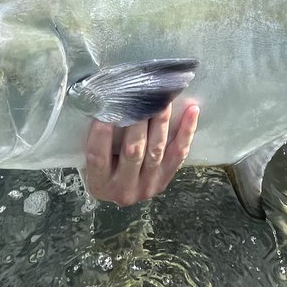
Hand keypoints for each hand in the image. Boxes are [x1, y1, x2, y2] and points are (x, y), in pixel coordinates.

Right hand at [84, 101, 199, 205]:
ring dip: (160, 121)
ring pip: (156, 150)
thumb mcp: (93, 160)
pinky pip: (178, 154)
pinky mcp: (166, 179)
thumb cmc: (102, 168)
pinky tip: (192, 111)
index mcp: (100, 183)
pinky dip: (186, 131)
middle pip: (133, 151)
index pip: (98, 156)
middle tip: (140, 95)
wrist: (119, 191)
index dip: (101, 133)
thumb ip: (97, 139)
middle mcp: (124, 188)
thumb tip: (104, 102)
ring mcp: (148, 185)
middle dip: (137, 121)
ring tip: (163, 98)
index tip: (105, 108)